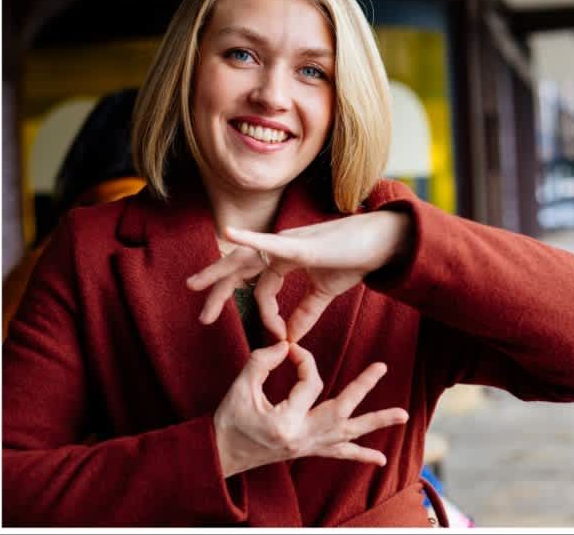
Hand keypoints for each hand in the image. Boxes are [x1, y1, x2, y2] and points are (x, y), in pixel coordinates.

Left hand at [188, 210, 410, 342]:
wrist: (379, 244)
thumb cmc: (354, 260)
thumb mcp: (325, 292)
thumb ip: (306, 313)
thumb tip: (291, 338)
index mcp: (286, 259)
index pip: (263, 289)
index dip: (266, 316)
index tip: (280, 338)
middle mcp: (280, 248)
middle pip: (240, 270)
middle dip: (219, 291)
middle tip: (203, 317)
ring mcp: (287, 243)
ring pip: (244, 259)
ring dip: (218, 273)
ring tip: (194, 285)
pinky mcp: (300, 244)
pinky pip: (269, 244)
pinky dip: (248, 240)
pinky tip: (229, 234)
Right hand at [213, 341, 407, 477]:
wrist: (221, 455)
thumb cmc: (228, 421)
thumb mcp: (240, 387)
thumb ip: (261, 362)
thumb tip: (286, 346)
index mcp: (285, 422)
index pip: (309, 382)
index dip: (303, 360)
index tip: (291, 350)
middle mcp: (302, 438)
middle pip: (341, 409)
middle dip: (362, 386)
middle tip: (381, 367)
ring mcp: (308, 447)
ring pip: (349, 434)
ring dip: (377, 422)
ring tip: (404, 415)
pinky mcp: (309, 452)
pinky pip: (339, 455)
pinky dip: (361, 455)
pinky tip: (381, 460)